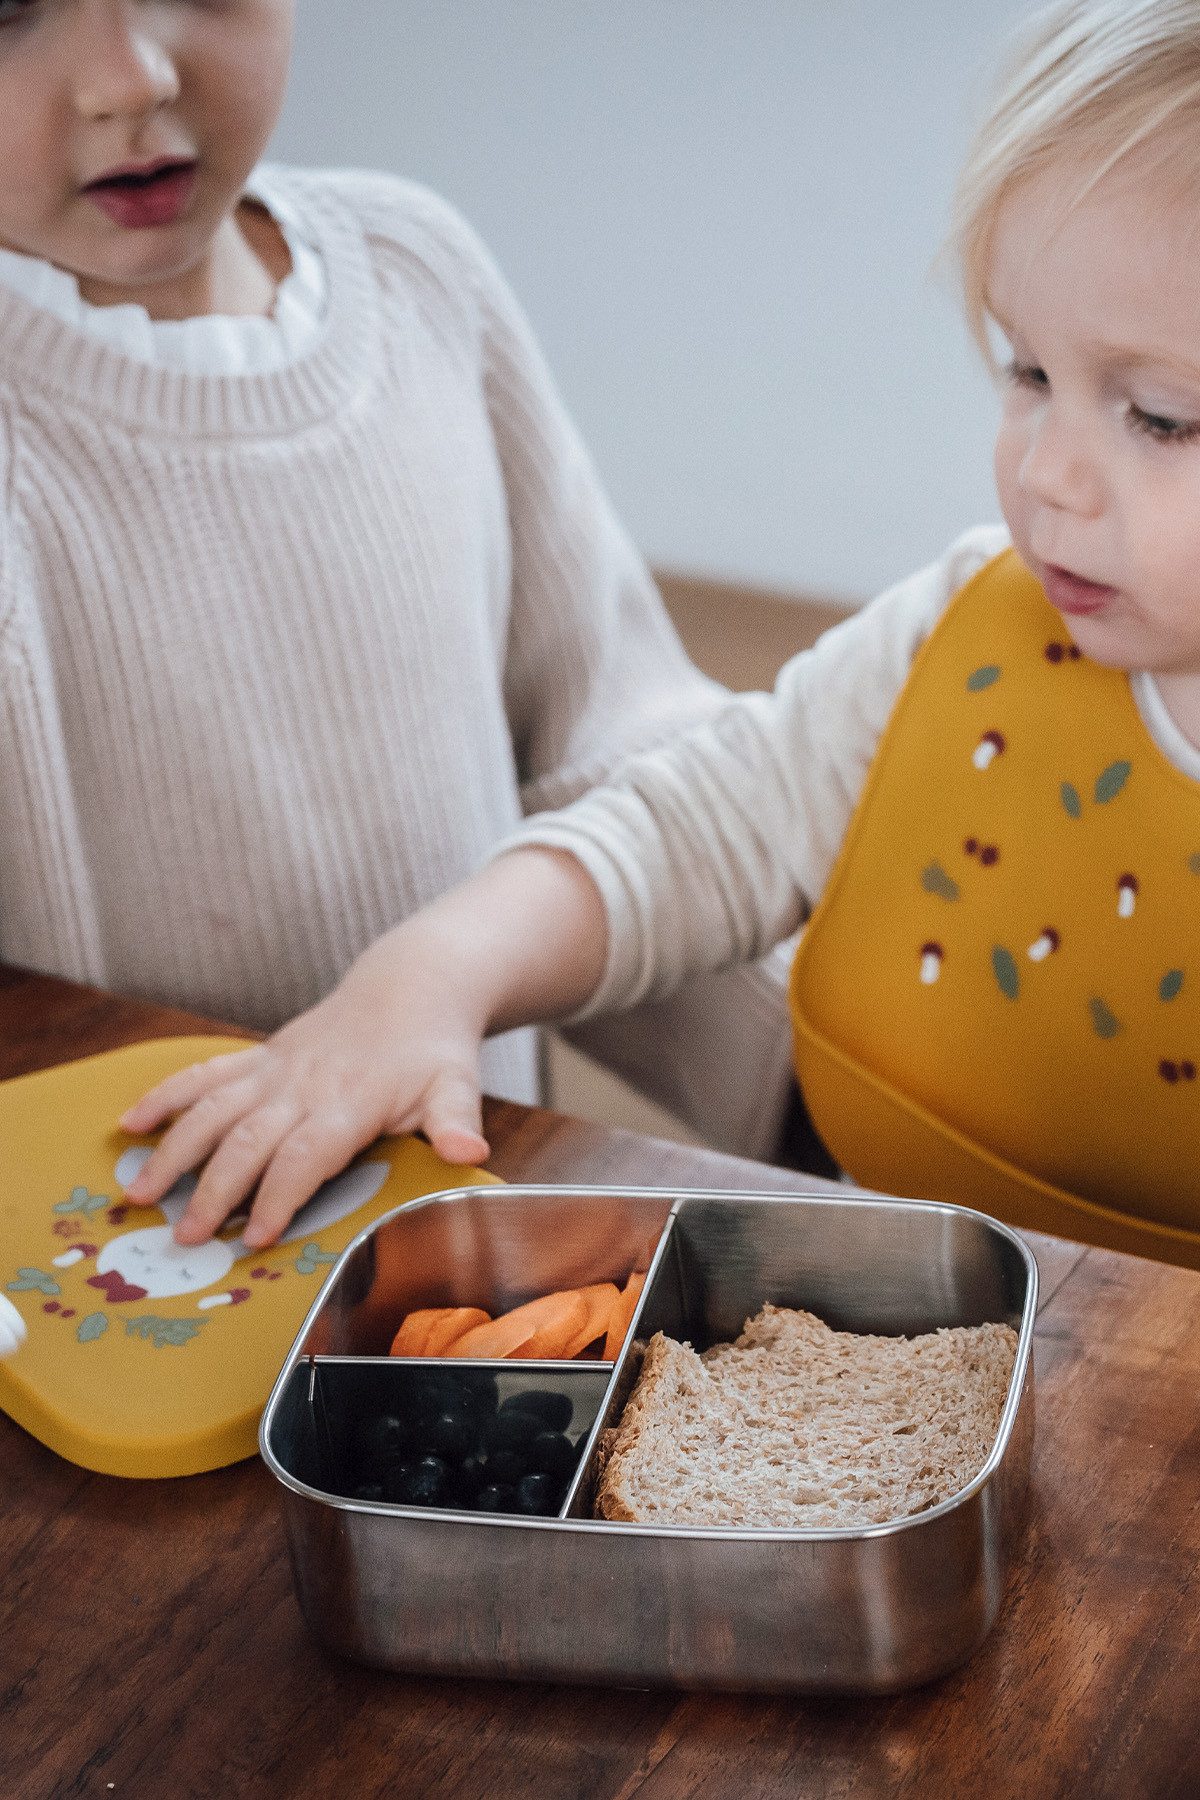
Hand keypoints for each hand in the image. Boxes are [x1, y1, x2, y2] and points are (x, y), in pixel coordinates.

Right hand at [117, 933, 489, 1248]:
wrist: (411, 986)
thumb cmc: (434, 1048)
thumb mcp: (456, 1085)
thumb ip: (454, 1122)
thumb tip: (468, 1153)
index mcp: (349, 1102)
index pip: (306, 1154)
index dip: (279, 1196)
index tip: (257, 1237)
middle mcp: (303, 1085)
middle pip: (248, 1140)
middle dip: (214, 1190)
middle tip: (185, 1238)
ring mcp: (275, 1070)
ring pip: (213, 1110)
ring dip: (173, 1151)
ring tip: (139, 1193)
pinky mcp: (260, 1058)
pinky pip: (204, 1076)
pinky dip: (165, 1097)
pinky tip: (129, 1124)